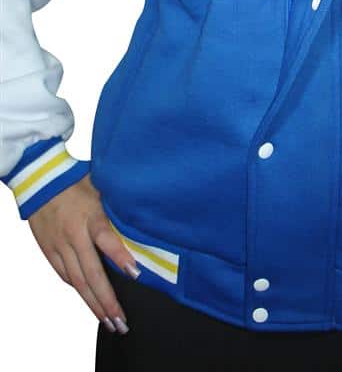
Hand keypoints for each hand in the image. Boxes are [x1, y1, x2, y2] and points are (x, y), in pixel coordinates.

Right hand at [28, 173, 140, 333]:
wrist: (40, 178)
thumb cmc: (76, 180)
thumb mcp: (101, 187)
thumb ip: (117, 206)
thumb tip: (142, 217)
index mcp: (90, 215)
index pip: (107, 239)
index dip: (121, 257)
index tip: (136, 274)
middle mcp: (74, 234)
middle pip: (90, 273)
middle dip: (107, 300)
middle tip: (121, 320)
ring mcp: (59, 244)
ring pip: (76, 281)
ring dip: (92, 302)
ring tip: (108, 320)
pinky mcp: (48, 249)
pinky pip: (63, 274)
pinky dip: (77, 288)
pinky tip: (87, 298)